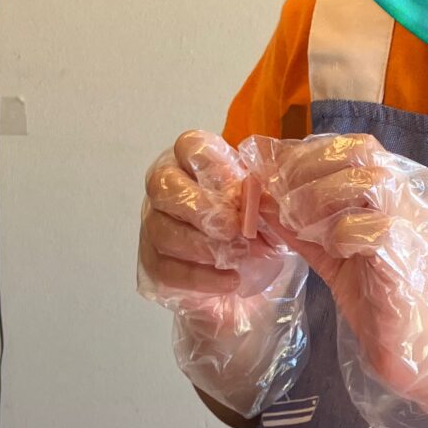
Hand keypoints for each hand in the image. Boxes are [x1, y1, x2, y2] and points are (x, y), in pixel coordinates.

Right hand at [139, 130, 286, 306]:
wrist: (260, 270)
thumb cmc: (263, 224)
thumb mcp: (272, 203)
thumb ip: (265, 189)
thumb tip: (256, 185)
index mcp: (198, 162)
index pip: (190, 146)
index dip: (212, 167)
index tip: (240, 191)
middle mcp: (169, 188)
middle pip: (163, 186)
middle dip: (200, 208)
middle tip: (233, 229)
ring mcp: (156, 224)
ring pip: (161, 230)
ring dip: (202, 246)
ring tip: (237, 256)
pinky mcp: (154, 262)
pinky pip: (164, 269)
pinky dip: (199, 278)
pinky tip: (229, 281)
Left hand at [248, 134, 427, 427]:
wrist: (412, 344)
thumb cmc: (377, 294)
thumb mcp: (330, 252)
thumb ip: (300, 224)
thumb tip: (260, 197)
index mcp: (397, 190)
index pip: (355, 148)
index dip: (309, 154)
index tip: (272, 169)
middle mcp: (412, 197)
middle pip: (360, 154)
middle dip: (309, 169)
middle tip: (278, 193)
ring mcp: (414, 223)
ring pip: (367, 181)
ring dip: (320, 196)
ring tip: (297, 220)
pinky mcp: (408, 256)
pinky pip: (370, 227)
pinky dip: (338, 232)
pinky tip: (328, 247)